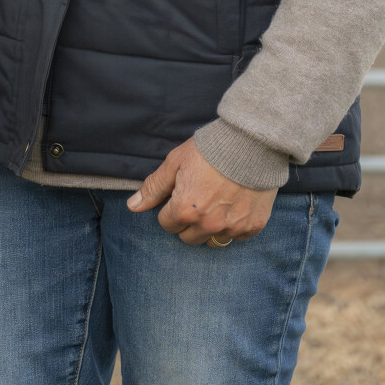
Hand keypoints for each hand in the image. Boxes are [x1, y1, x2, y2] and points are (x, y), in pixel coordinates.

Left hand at [127, 137, 276, 245]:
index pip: (167, 224)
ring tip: (215, 204)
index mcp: (185, 210)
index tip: (180, 194)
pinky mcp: (252, 226)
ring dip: (209, 228)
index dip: (170, 208)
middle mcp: (208, 225)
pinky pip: (237, 237)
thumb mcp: (174, 163)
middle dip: (187, 222)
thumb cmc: (208, 150)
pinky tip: (233, 205)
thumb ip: (153, 188)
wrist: (249, 143)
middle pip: (188, 238)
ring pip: (212, 242)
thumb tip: (132, 207)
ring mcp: (232, 228)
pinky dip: (233, 225)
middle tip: (197, 199)